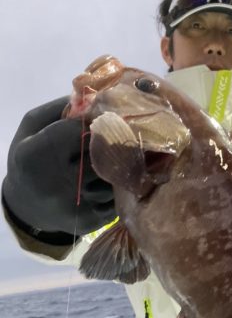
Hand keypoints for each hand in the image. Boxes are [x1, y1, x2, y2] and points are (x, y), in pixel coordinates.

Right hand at [2, 97, 114, 237]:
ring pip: (114, 173)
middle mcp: (58, 182)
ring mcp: (79, 204)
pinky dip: (118, 184)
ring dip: (116, 163)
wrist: (27, 208)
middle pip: (101, 152)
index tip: (99, 117)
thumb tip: (93, 97)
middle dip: (110, 140)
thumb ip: (58, 109)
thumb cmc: (30, 161)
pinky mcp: (95, 220)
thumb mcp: (31, 129)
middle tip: (114, 134)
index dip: (92, 120)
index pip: (78, 130)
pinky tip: (107, 180)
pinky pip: (119, 194)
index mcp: (36, 155)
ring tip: (108, 159)